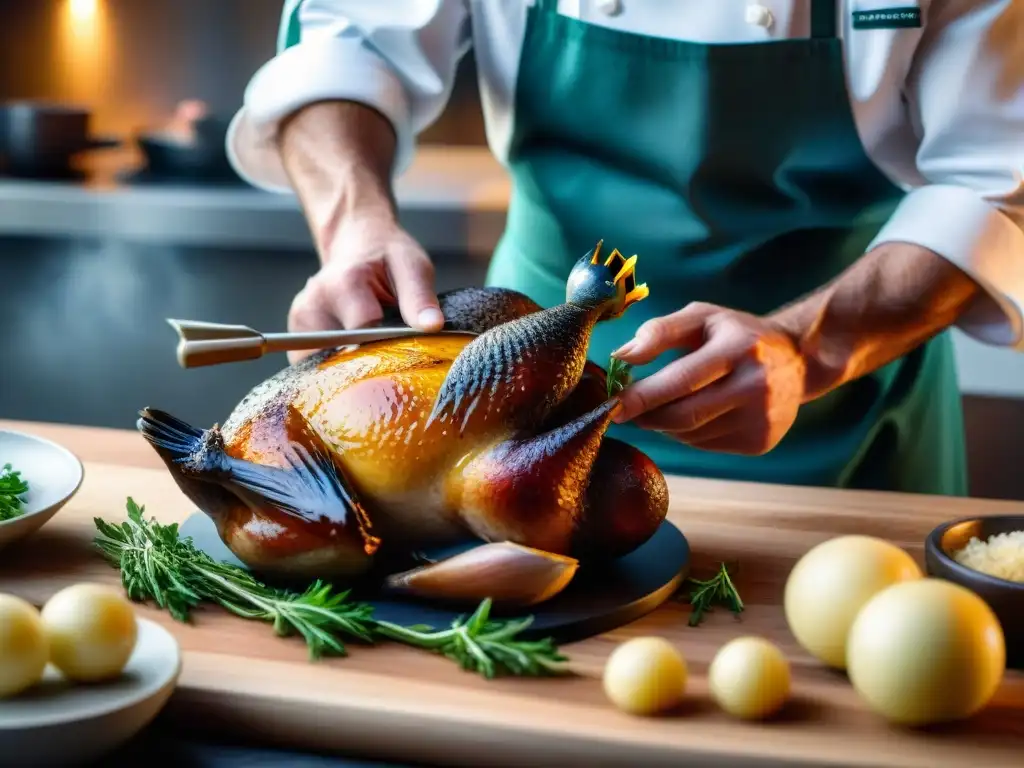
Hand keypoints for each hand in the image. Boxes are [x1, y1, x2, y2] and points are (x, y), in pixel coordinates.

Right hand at [287, 212, 443, 362]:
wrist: (358, 246)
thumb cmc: (387, 257)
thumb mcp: (412, 267)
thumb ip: (420, 297)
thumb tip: (433, 326)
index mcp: (343, 284)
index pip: (365, 333)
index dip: (390, 348)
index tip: (408, 353)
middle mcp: (313, 304)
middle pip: (341, 357)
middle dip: (369, 368)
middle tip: (392, 363)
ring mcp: (300, 324)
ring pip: (325, 369)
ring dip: (351, 373)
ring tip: (373, 358)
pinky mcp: (297, 338)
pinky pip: (316, 368)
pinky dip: (337, 372)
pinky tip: (356, 362)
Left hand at [611, 303, 806, 454]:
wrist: (799, 359)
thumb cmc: (738, 334)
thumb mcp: (702, 318)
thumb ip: (660, 332)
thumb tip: (621, 357)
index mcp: (738, 350)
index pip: (682, 380)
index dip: (643, 395)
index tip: (612, 403)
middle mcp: (754, 387)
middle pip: (683, 416)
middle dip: (647, 415)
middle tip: (625, 410)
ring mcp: (761, 420)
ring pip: (690, 434)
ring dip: (666, 424)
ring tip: (666, 403)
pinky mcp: (760, 442)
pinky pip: (705, 444)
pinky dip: (688, 433)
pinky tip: (697, 412)